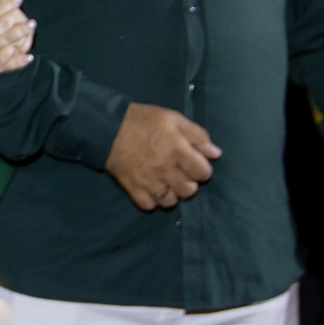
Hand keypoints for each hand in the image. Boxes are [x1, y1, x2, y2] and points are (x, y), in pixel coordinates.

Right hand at [105, 103, 220, 210]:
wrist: (108, 126)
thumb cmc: (144, 120)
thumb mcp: (174, 119)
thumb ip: (198, 136)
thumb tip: (216, 154)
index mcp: (178, 151)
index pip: (203, 173)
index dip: (202, 169)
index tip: (194, 164)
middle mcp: (165, 169)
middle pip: (189, 191)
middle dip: (189, 183)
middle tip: (180, 173)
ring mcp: (148, 181)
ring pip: (171, 202)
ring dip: (172, 194)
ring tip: (167, 183)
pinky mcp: (132, 187)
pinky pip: (149, 205)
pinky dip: (153, 200)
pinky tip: (152, 189)